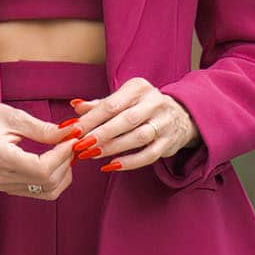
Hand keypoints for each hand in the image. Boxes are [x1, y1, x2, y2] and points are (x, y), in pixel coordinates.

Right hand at [0, 100, 78, 201]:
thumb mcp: (14, 117)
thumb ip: (43, 129)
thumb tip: (72, 132)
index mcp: (0, 158)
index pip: (42, 169)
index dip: (63, 155)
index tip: (72, 138)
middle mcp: (2, 178)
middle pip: (48, 182)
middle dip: (67, 162)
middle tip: (72, 141)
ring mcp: (5, 187)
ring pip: (49, 191)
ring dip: (65, 173)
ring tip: (66, 151)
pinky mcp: (11, 189)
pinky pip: (42, 193)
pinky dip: (57, 179)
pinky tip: (58, 162)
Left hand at [62, 77, 198, 171]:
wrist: (181, 116)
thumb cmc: (142, 107)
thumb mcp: (123, 99)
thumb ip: (99, 104)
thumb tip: (75, 107)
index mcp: (139, 88)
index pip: (112, 104)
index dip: (91, 118)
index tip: (74, 131)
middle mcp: (154, 102)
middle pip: (125, 120)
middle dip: (101, 134)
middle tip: (81, 145)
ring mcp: (164, 123)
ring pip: (138, 137)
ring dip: (113, 148)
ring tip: (92, 155)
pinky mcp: (169, 142)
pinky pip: (149, 155)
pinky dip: (130, 162)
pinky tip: (112, 166)